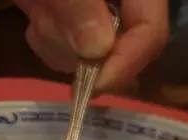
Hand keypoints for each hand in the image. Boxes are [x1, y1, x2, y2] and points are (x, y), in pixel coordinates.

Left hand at [14, 0, 168, 91]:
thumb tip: (98, 48)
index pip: (150, 30)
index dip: (127, 60)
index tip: (93, 83)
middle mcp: (122, 1)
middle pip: (118, 50)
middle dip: (75, 46)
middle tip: (43, 18)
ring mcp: (96, 11)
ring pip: (87, 57)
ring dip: (55, 41)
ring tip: (38, 7)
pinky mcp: (72, 18)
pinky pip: (65, 50)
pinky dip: (45, 40)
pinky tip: (36, 12)